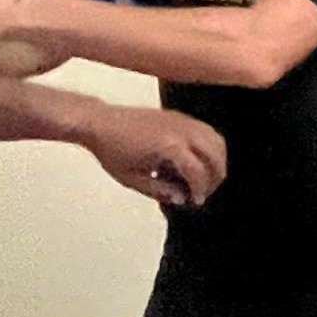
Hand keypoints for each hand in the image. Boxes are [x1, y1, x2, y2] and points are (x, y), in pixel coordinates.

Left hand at [84, 106, 226, 205]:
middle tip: (204, 191)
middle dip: (214, 176)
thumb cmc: (111, 148)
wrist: (99, 122)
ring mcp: (181, 120)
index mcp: (169, 146)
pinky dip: (210, 147)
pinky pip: (206, 130)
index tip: (195, 200)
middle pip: (215, 154)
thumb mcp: (133, 179)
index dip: (200, 190)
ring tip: (204, 176)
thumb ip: (160, 191)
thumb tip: (180, 198)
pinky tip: (195, 161)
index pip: (198, 172)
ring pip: (215, 140)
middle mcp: (180, 130)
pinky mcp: (178, 116)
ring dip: (216, 160)